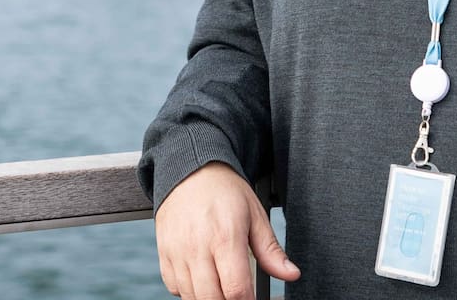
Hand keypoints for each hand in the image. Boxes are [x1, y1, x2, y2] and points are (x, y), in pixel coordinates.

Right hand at [155, 162, 300, 299]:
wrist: (189, 170)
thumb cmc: (225, 191)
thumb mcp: (255, 214)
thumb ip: (271, 250)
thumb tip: (292, 274)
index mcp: (225, 236)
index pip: (236, 289)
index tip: (251, 298)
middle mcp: (197, 246)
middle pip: (212, 299)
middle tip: (237, 291)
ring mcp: (177, 250)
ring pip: (192, 297)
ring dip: (209, 298)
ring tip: (221, 284)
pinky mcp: (164, 252)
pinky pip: (174, 287)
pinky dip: (188, 291)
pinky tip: (201, 277)